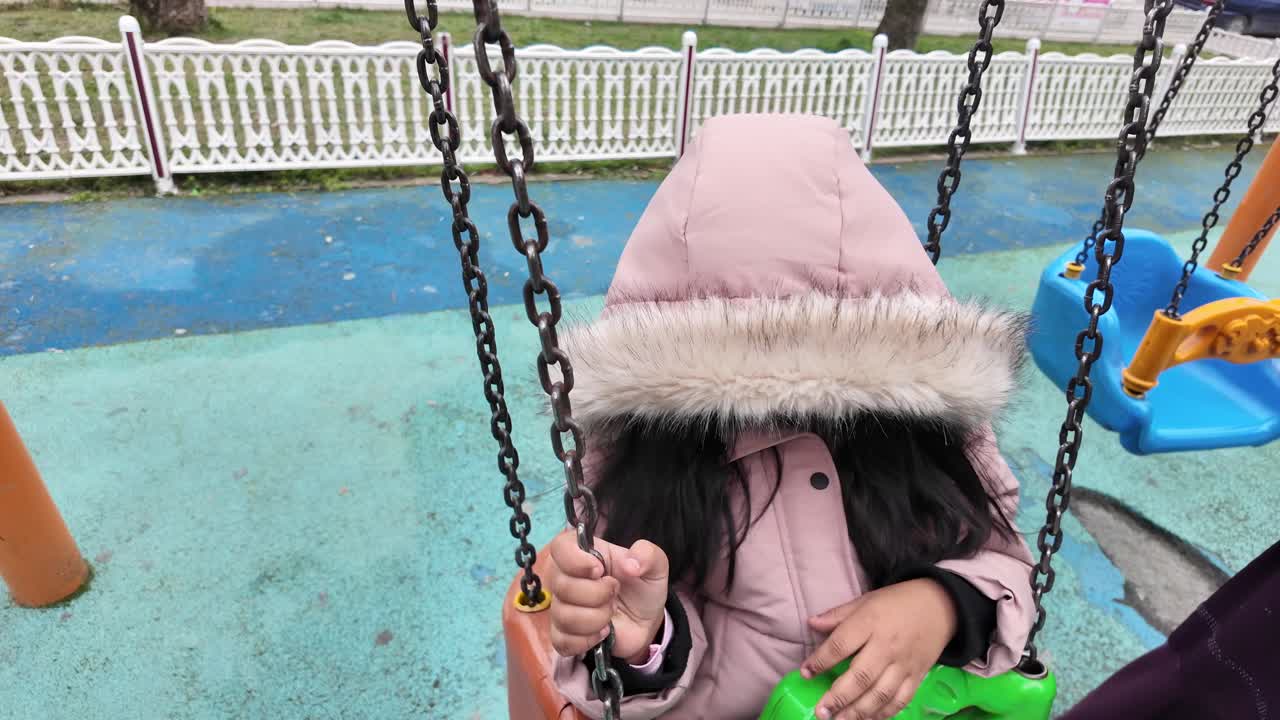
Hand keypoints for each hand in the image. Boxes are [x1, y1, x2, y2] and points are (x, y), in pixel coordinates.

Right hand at [547, 529, 669, 663]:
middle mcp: (564, 577)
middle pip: (561, 586)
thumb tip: (630, 565)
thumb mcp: (655, 564)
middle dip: (597, 594)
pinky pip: (562, 641)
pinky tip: (602, 632)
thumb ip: (647, 554)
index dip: (576, 561)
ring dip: (596, 618)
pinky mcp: (563, 635)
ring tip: (610, 613)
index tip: (599, 570)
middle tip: (614, 593)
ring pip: (563, 616)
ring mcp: (561, 607)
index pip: (560, 547)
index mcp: (582, 553)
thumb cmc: (641, 586)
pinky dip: (587, 640)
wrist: (644, 620)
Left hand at [801, 579, 957, 719]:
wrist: (939, 605)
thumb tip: (810, 624)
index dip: (820, 660)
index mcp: (870, 622)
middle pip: (861, 676)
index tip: (805, 672)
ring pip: (880, 694)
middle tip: (821, 712)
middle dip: (838, 697)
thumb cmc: (896, 602)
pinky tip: (868, 719)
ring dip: (858, 711)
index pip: (840, 644)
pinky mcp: (918, 676)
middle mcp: (887, 646)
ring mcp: (904, 664)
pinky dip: (884, 713)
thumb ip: (837, 615)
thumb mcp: (864, 601)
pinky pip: (900, 700)